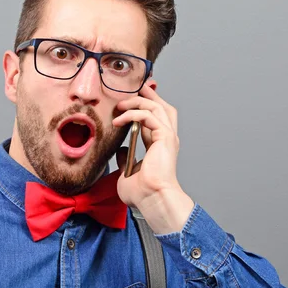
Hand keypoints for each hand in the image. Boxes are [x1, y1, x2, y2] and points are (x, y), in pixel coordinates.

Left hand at [112, 80, 181, 207]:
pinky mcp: (165, 137)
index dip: (143, 107)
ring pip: (156, 107)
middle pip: (162, 107)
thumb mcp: (128, 172)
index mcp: (160, 146)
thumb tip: (120, 150)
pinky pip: (149, 116)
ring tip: (120, 104)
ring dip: (137, 101)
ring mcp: (168, 137)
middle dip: (148, 95)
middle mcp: (166, 139)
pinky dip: (133, 114)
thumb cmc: (142, 193)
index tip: (129, 100)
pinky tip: (119, 120)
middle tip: (134, 88)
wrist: (152, 199)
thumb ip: (125, 158)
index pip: (154, 119)